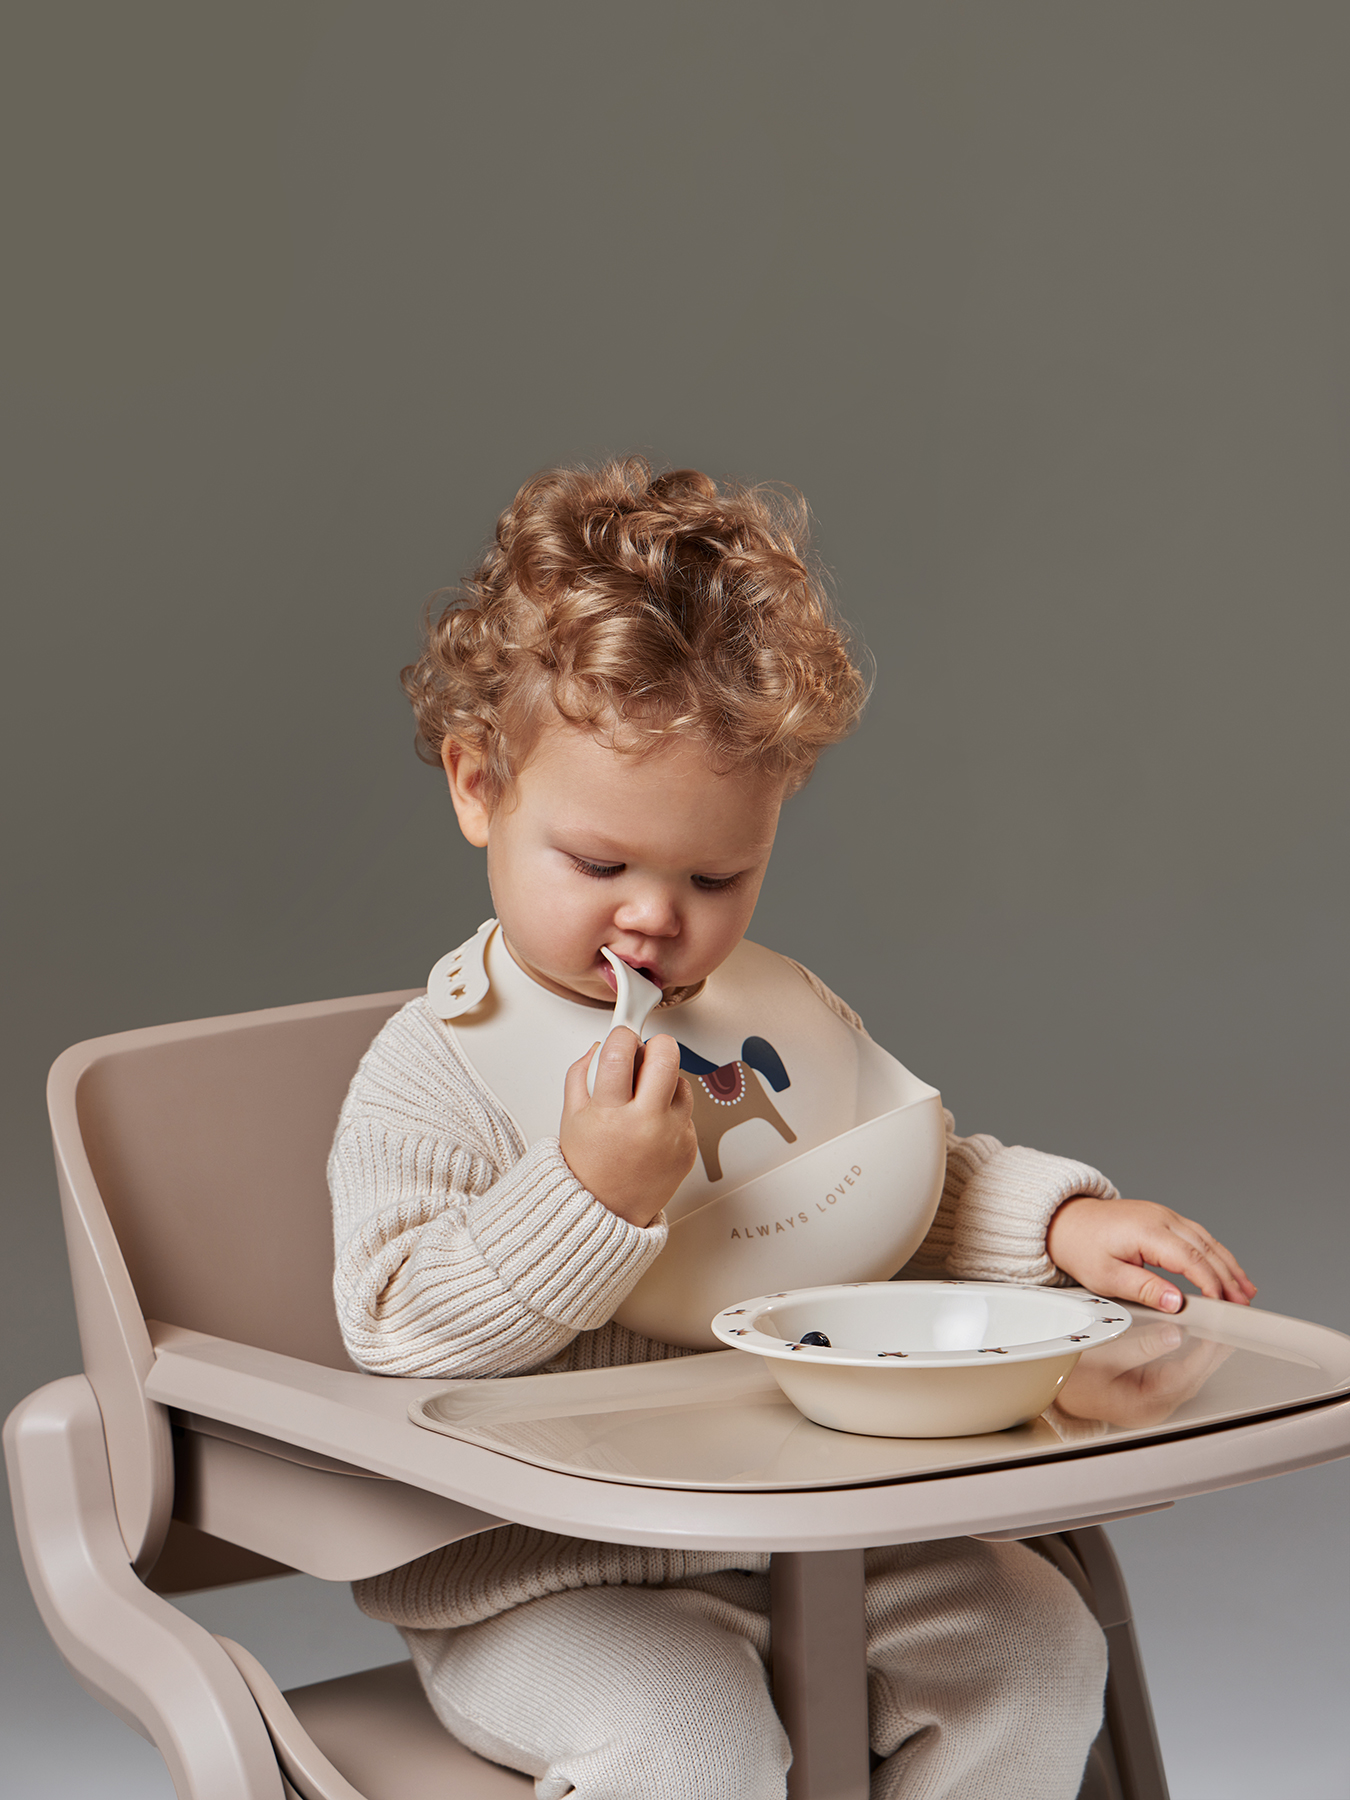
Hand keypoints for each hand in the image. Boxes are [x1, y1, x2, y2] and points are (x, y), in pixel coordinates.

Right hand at [559, 1029, 696, 1227]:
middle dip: (656, 1045)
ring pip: (681, 1082)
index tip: (621, 1037)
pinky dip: (670, 1112)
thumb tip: (600, 1046)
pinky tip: (650, 1128)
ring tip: (642, 1101)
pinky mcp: (690, 1147)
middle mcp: (646, 1123)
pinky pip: (687, 1112)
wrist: (608, 1212)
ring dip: (664, 1081)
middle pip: (667, 1055)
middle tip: (645, 1054)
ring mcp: (673, 1135)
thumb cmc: (587, 1168)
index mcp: (611, 1112)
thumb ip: (581, 1074)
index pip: (621, 1051)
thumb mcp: (570, 1117)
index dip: (621, 1036)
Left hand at [1046, 1196, 1255, 1312]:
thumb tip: (1176, 1303)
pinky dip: (1216, 1253)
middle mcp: (1161, 1218)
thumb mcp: (1107, 1276)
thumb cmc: (1081, 1246)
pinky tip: (1226, 1269)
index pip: (1190, 1259)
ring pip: (1207, 1240)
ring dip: (1228, 1265)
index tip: (1223, 1305)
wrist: (1066, 1221)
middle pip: (1205, 1248)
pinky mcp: (1164, 1218)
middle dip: (1228, 1277)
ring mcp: (1164, 1215)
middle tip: (1243, 1305)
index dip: (1211, 1283)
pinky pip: (1198, 1235)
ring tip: (1245, 1291)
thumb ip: (1144, 1289)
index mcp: (1147, 1231)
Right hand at [1054, 1320, 1233, 1427]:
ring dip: (1205, 1355)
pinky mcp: (1149, 1395)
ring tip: (1220, 1331)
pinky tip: (1198, 1344)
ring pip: (1189, 1377)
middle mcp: (1152, 1408)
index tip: (1220, 1331)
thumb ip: (1142, 1347)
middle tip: (1230, 1327)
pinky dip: (1191, 1358)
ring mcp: (1152, 1404)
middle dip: (1213, 1352)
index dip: (1206, 1352)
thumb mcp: (1103, 1355)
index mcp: (1143, 1404)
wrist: (1053, 1389)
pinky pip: (1178, 1376)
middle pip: (1193, 1378)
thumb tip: (1174, 1335)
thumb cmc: (1070, 1376)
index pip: (1186, 1376)